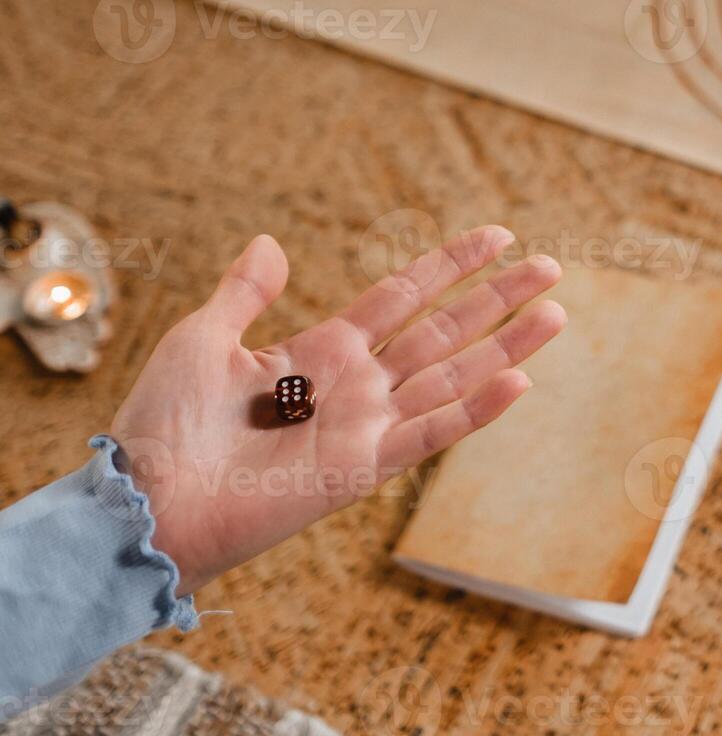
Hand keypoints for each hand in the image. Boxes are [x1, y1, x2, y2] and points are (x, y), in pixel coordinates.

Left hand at [109, 226, 565, 594]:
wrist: (151, 499)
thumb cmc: (166, 423)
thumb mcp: (202, 339)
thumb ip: (245, 293)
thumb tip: (272, 242)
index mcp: (323, 351)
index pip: (404, 296)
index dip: (451, 265)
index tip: (498, 236)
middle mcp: (358, 385)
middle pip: (446, 330)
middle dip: (499, 298)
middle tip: (552, 267)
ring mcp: (368, 425)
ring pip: (455, 376)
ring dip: (508, 345)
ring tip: (556, 312)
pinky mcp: (367, 466)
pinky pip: (433, 433)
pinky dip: (478, 410)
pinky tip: (521, 380)